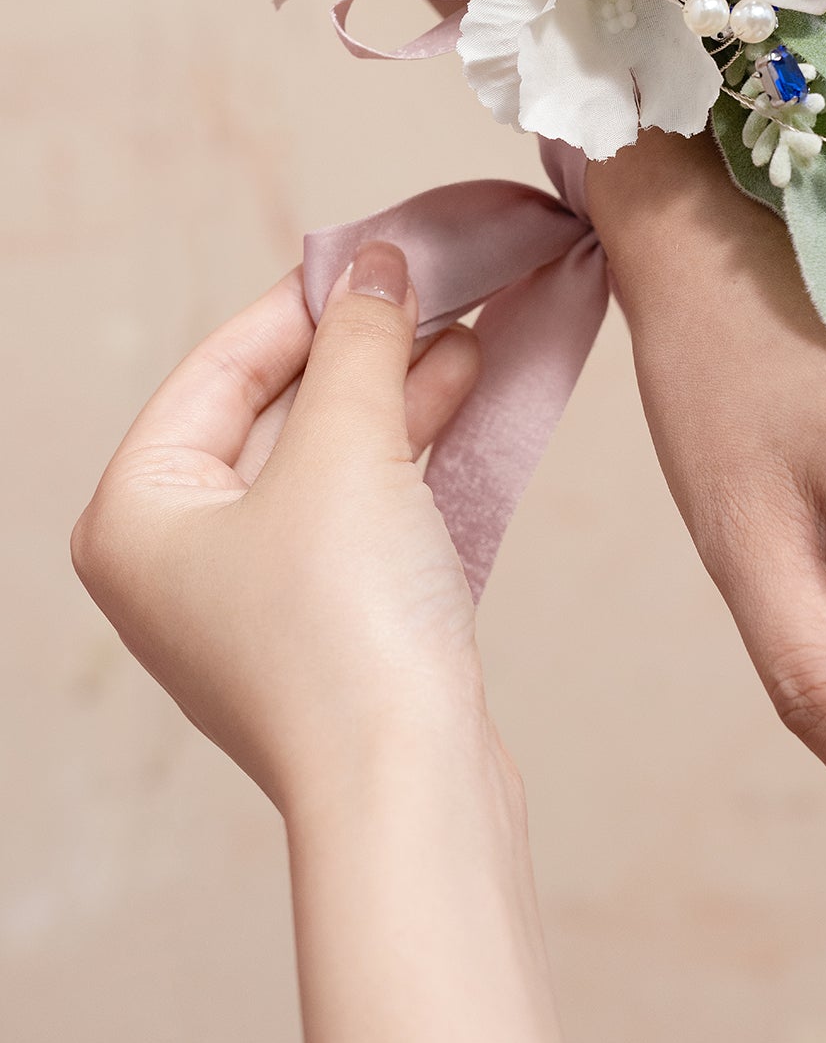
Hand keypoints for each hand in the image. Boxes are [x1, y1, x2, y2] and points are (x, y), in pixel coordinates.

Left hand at [72, 246, 601, 1042]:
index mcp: (137, 513)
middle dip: (363, 348)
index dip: (307, 302)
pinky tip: (467, 399)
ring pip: (327, 459)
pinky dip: (409, 454)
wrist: (409, 789)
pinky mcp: (324, 627)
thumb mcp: (346, 450)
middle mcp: (178, 557)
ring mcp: (252, 598)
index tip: (382, 252)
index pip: (221, 368)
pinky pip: (360, 509)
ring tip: (472, 330)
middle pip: (274, 410)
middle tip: (436, 287)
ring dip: (398, 394)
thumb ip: (360, 342)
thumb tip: (378, 265)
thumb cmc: (345, 632)